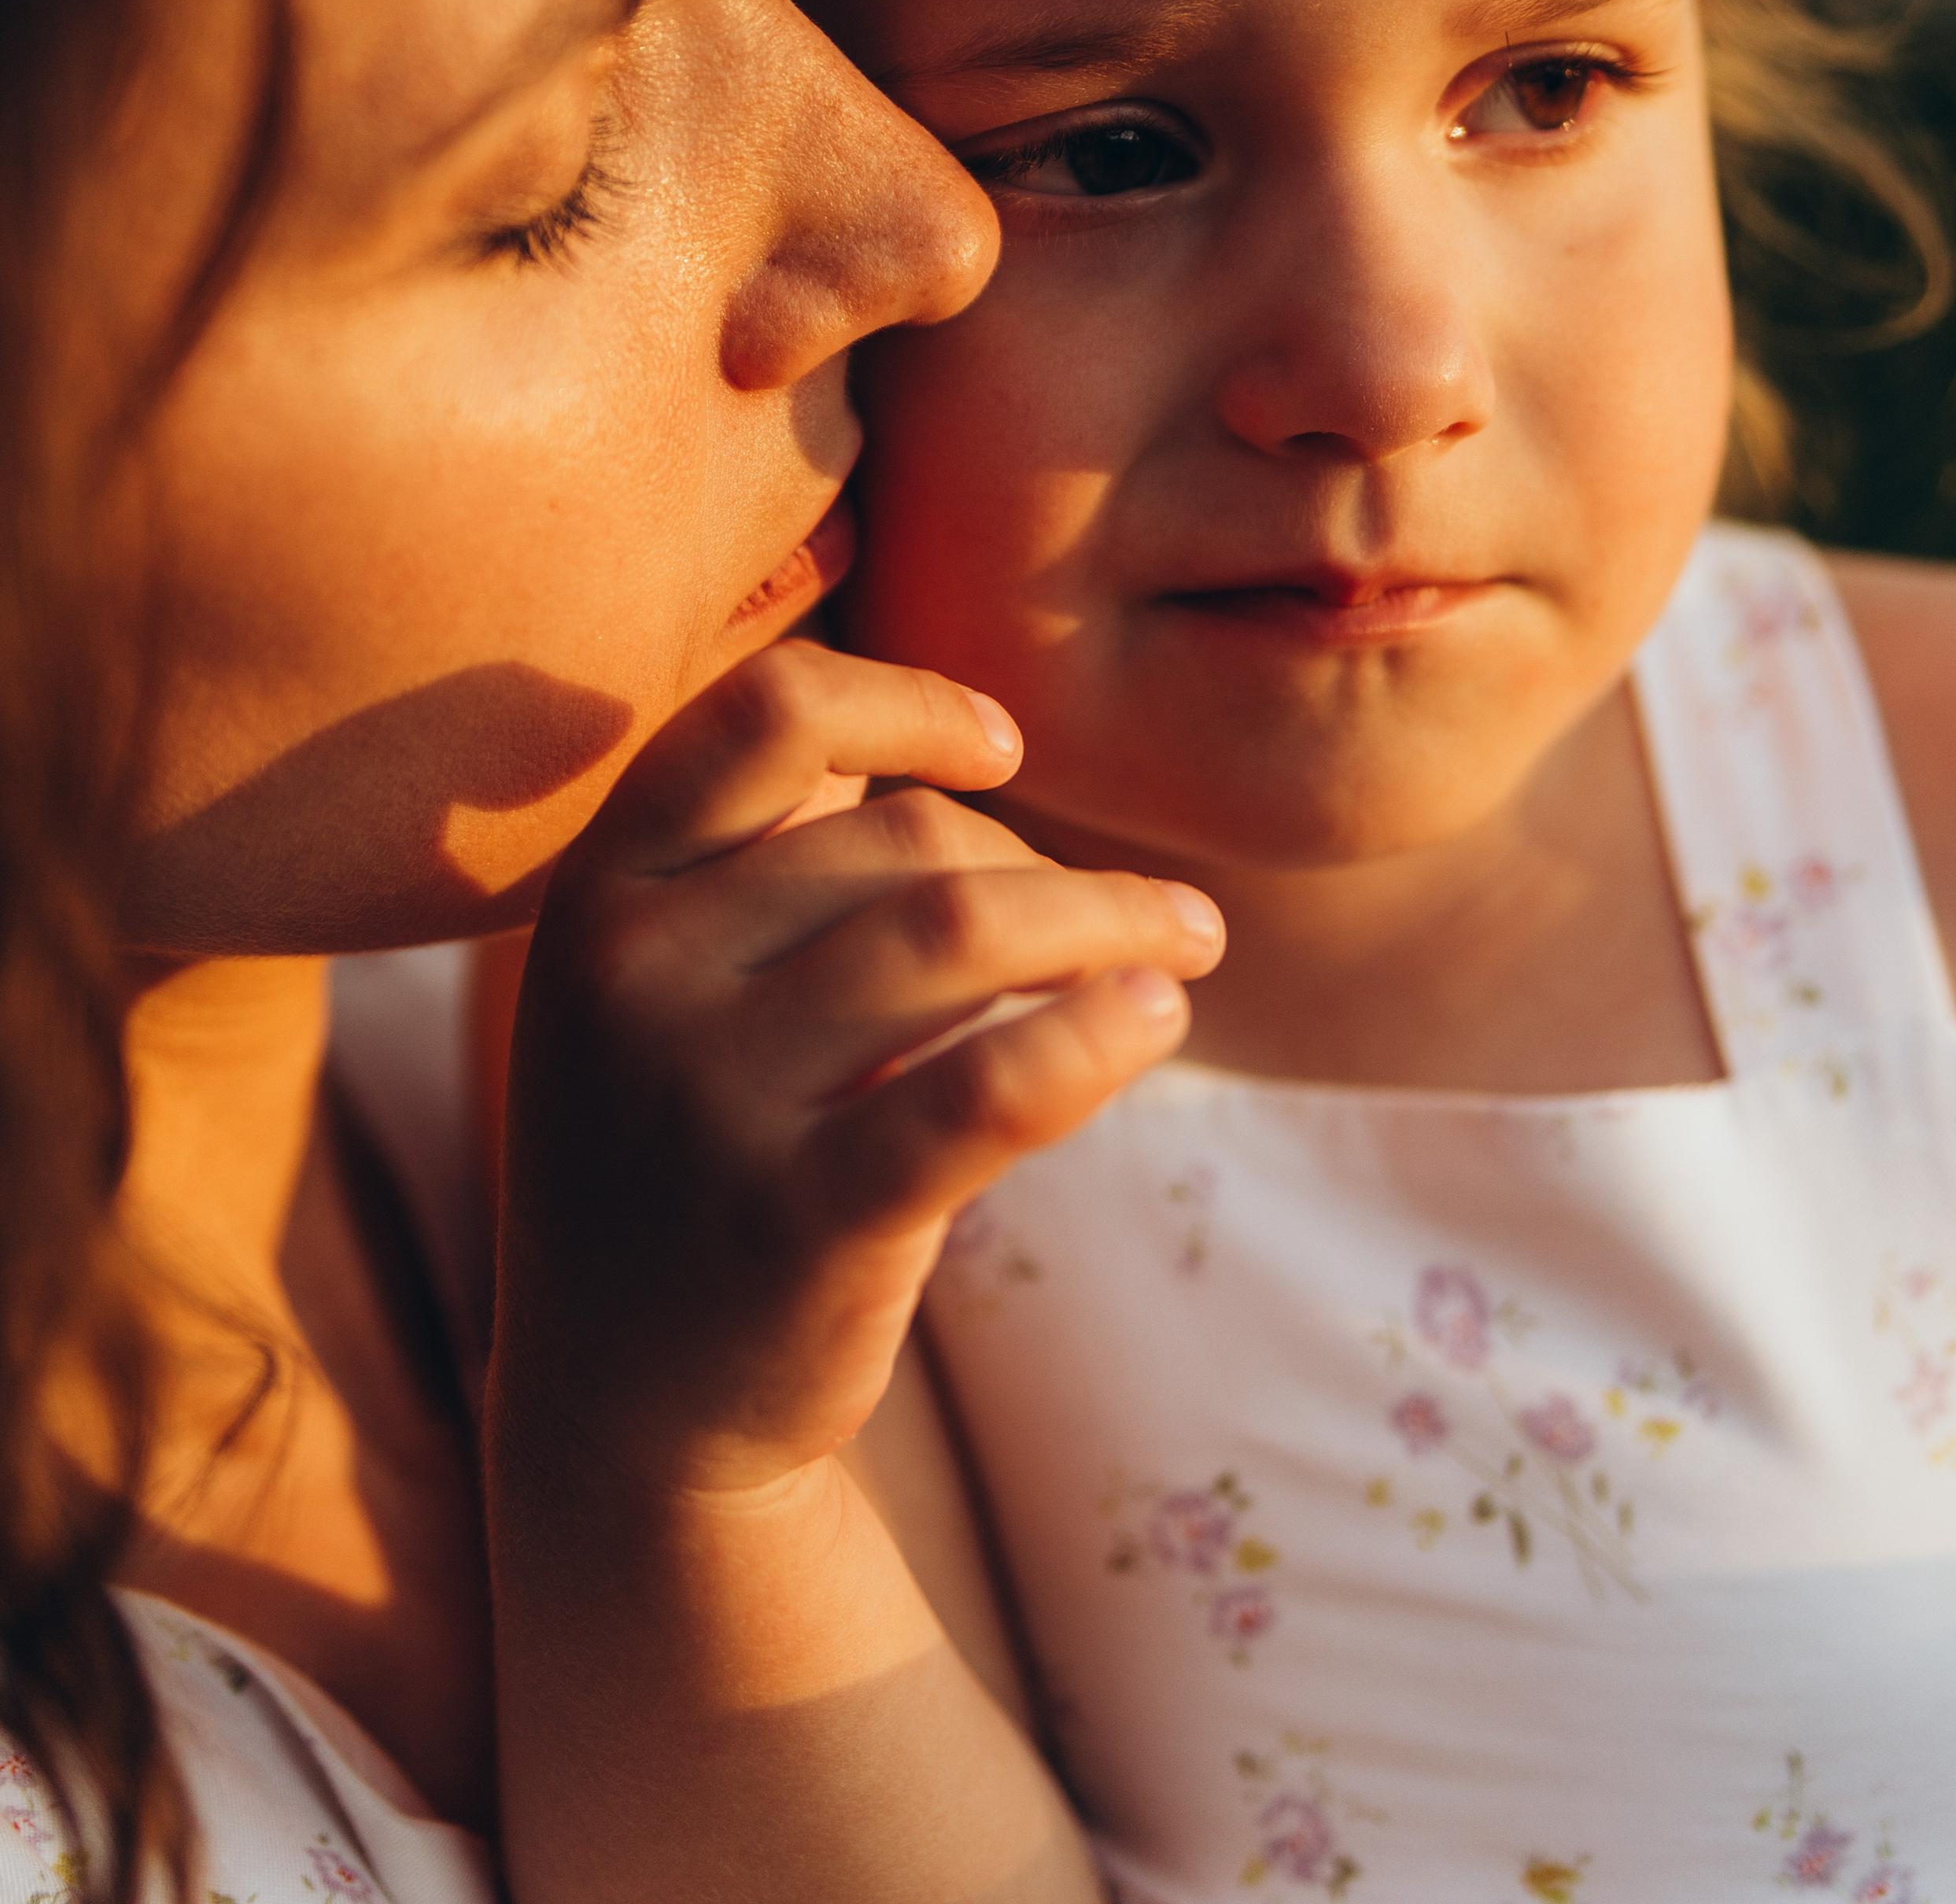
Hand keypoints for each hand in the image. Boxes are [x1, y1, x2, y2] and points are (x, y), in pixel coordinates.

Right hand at [496, 639, 1222, 1494]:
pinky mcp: (801, 1220)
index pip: (765, 715)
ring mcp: (708, 1099)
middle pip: (901, 834)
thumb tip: (927, 744)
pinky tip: (1157, 1017)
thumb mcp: (660, 990)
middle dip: (1045, 862)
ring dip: (1110, 921)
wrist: (622, 1421)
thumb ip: (762, 864)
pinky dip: (1092, 1033)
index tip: (1005, 746)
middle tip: (1141, 914)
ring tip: (1190, 942)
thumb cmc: (689, 1159)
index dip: (906, 702)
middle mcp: (632, 976)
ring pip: (959, 931)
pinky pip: (986, 1088)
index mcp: (598, 894)